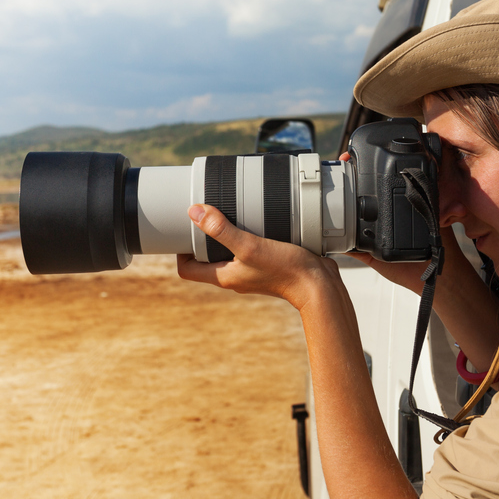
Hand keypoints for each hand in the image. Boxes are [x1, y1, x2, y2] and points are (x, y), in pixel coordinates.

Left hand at [176, 204, 338, 309]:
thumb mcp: (249, 245)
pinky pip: (249, 250)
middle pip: (206, 260)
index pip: (187, 270)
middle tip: (204, 215)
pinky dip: (247, 235)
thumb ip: (222, 230)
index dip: (179, 252)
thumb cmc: (285, 270)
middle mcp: (235, 276)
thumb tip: (194, 212)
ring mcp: (251, 272)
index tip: (183, 230)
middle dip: (201, 239)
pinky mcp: (267, 265)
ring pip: (228, 253)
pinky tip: (255, 220)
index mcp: (224, 276)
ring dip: (224, 236)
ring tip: (227, 213)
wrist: (319, 286)